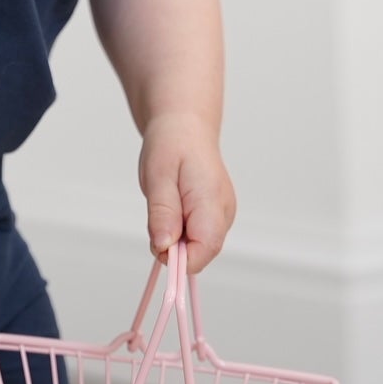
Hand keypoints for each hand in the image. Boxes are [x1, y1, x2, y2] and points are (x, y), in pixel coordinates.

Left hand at [139, 113, 236, 274]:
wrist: (185, 126)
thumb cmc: (171, 145)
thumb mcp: (157, 176)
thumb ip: (162, 213)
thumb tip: (164, 247)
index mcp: (212, 200)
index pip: (204, 250)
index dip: (178, 257)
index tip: (158, 240)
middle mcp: (224, 211)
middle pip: (201, 253)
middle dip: (174, 246)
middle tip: (160, 212)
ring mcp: (224, 214)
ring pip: (198, 247)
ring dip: (176, 236)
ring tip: (168, 203)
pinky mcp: (218, 215)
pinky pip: (198, 236)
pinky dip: (181, 229)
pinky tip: (176, 206)